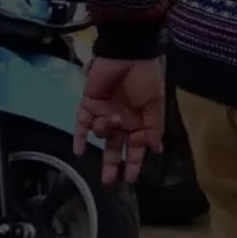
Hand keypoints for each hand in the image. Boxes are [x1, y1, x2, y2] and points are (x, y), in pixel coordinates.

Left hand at [73, 57, 164, 184]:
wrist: (126, 55)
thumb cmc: (145, 78)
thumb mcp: (156, 103)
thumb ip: (154, 127)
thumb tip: (157, 149)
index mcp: (139, 121)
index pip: (136, 148)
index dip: (135, 163)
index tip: (133, 179)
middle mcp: (121, 121)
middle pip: (115, 148)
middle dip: (113, 165)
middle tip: (110, 182)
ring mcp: (104, 113)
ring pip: (101, 135)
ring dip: (105, 132)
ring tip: (111, 120)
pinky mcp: (88, 105)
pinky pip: (81, 125)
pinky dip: (80, 137)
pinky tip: (79, 151)